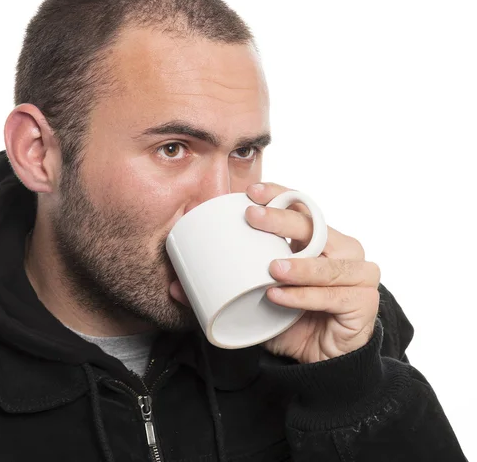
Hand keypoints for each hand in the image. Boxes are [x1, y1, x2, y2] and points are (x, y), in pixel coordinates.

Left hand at [245, 182, 380, 363]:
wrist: (322, 358)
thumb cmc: (294, 316)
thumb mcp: (266, 291)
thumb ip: (240, 276)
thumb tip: (188, 272)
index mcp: (322, 238)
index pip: (303, 207)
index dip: (280, 195)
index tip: (252, 193)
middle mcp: (345, 249)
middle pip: (315, 228)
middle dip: (282, 219)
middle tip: (253, 217)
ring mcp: (360, 274)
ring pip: (327, 264)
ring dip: (299, 265)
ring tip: (271, 268)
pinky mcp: (363, 302)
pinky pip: (331, 296)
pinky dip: (303, 296)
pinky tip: (278, 296)